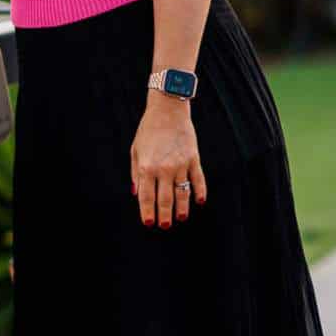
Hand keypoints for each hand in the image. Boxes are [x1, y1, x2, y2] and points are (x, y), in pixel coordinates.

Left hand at [130, 96, 206, 228]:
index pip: (146, 196)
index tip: (149, 223)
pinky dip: (200, 192)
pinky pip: (199, 180)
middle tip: (165, 226)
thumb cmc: (148, 130)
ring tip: (181, 218)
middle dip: (164, 215)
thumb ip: (135, 173)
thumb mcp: (135, 150)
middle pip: (165, 199)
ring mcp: (181, 165)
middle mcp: (164, 169)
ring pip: (182, 193)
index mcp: (146, 167)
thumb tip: (136, 194)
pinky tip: (199, 201)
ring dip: (182, 208)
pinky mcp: (194, 159)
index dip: (147, 212)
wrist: (168, 110)